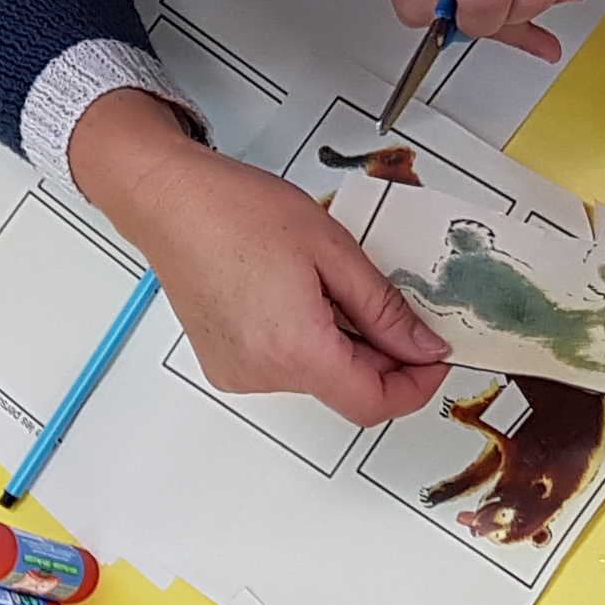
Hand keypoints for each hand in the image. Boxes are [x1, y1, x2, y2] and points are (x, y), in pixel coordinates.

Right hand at [68, 91, 448, 424]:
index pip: (375, 403)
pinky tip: (301, 298)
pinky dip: (308, 343)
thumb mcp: (334, 250)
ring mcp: (239, 374)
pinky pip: (285, 368)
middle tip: (399, 312)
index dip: (416, 387)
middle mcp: (262, 374)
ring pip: (317, 379)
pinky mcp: (225, 365)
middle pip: (348, 391)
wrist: (170, 201)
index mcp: (295, 348)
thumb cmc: (236, 211)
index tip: (434, 358)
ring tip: (332, 289)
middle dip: (384, 359)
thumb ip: (385, 308)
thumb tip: (422, 346)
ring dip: (343, 347)